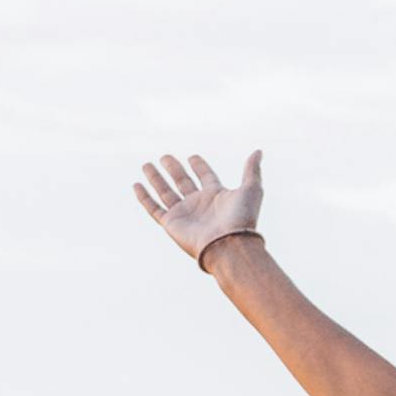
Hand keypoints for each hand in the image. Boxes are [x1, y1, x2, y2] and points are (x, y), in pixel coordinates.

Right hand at [135, 148, 265, 265]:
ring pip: (165, 192)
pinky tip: (136, 184)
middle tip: (165, 157)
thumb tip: (258, 151)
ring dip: (156, 178)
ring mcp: (184, 213)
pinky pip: (153, 208)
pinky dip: (144, 197)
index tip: (192, 156)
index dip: (199, 166)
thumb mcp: (251, 189)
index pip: (205, 176)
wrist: (228, 244)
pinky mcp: (171, 223)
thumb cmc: (242, 218)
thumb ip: (252, 170)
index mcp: (216, 195)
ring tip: (147, 164)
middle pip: (183, 181)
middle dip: (174, 169)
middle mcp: (199, 203)